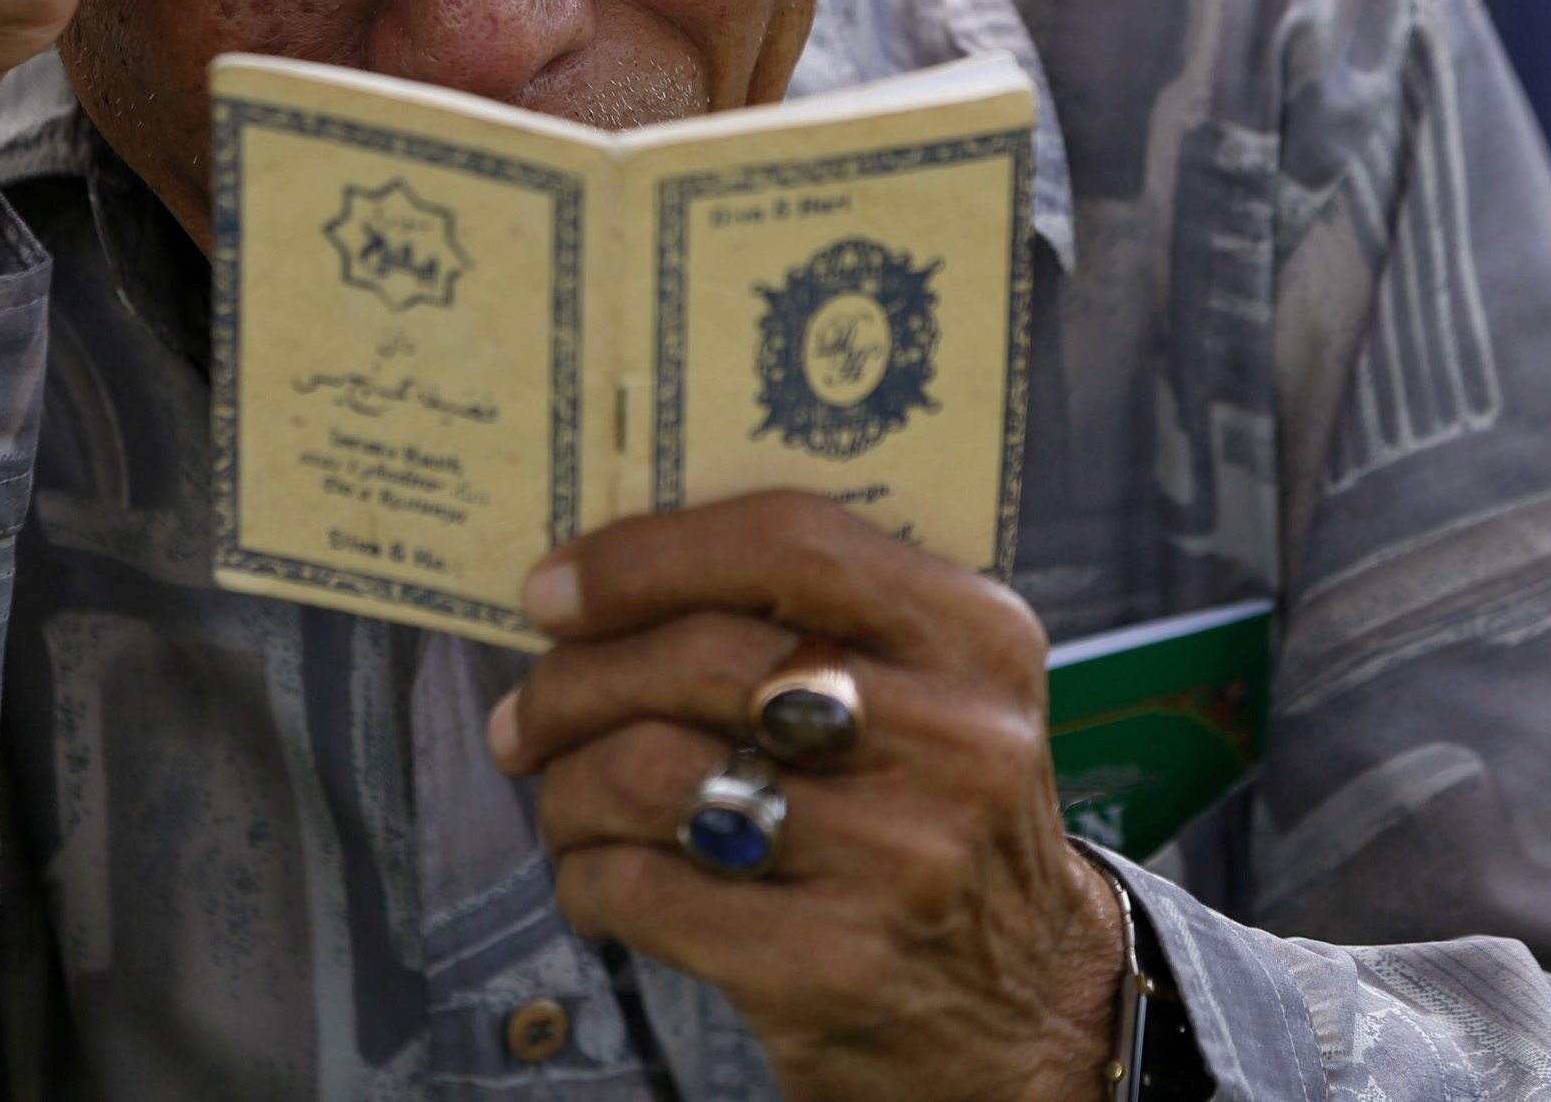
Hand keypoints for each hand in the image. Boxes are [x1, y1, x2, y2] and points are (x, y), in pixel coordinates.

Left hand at [488, 493, 1127, 1101]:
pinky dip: (586, 876)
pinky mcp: (833, 965)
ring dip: (568, 783)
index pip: (789, 542)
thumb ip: (813, 620)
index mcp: (976, 638)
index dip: (645, 556)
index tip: (552, 587)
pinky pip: (644, 888)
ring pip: (654, 771)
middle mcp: (952, 741)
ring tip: (561, 798)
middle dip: (574, 680)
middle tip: (528, 711)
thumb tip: (604, 579)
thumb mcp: (934, 694)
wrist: (1023, 1009)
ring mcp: (897, 859)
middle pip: (699, 659)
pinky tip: (598, 877)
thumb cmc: (935, 821)